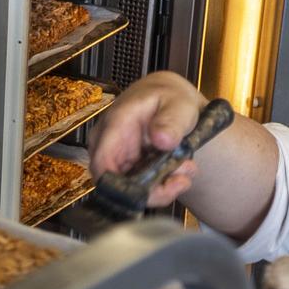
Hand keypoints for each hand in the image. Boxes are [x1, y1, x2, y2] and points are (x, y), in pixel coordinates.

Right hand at [87, 71, 207, 209]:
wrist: (171, 101)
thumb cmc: (170, 98)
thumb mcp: (178, 104)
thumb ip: (171, 121)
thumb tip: (161, 139)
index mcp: (114, 124)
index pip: (102, 163)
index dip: (120, 186)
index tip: (154, 191)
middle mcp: (108, 145)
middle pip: (116, 183)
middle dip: (152, 190)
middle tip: (182, 179)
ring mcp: (117, 159)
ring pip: (130, 189)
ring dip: (161, 188)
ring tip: (187, 170)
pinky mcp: (128, 169)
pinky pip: (140, 188)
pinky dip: (163, 186)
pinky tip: (181, 173)